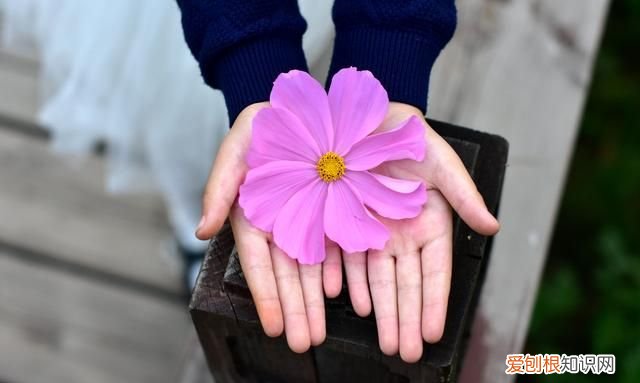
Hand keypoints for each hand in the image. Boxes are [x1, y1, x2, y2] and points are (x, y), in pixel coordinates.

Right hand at [196, 102, 341, 352]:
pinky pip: (336, 247)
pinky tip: (343, 296)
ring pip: (311, 269)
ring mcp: (307, 220)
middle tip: (303, 342)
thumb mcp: (235, 148)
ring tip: (319, 333)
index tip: (273, 325)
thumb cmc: (260, 128)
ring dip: (314, 302)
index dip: (266, 294)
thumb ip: (219, 187)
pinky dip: (339, 272)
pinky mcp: (333, 211)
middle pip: (287, 274)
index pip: (258, 262)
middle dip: (294, 309)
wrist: (298, 108)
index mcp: (252, 215)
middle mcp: (279, 224)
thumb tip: (201, 231)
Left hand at [332, 102, 499, 361]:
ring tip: (385, 341)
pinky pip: (350, 259)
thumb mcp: (442, 162)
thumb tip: (492, 226)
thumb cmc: (411, 135)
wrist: (367, 115)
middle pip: (406, 285)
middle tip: (405, 352)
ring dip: (381, 312)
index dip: (434, 303)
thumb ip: (464, 195)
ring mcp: (376, 231)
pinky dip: (351, 282)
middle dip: (406, 320)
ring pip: (378, 280)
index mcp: (431, 223)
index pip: (435, 272)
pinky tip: (352, 304)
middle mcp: (404, 234)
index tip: (434, 333)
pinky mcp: (347, 223)